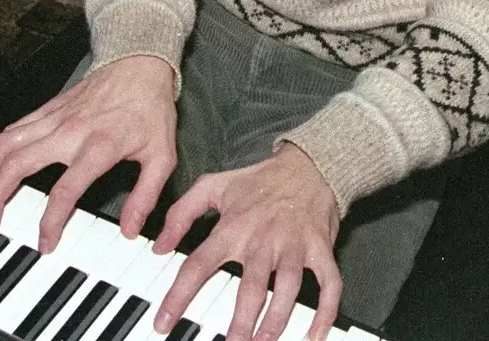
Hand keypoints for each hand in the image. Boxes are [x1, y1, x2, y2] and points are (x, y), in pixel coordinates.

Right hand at [0, 55, 176, 250]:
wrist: (140, 64)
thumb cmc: (150, 108)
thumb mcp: (162, 156)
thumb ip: (146, 195)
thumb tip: (131, 229)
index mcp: (99, 147)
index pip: (64, 191)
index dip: (51, 222)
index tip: (45, 243)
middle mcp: (70, 132)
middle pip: (18, 165)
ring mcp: (55, 118)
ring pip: (7, 145)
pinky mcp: (48, 108)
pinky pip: (13, 129)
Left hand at [153, 145, 341, 340]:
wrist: (308, 165)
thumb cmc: (259, 180)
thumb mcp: (212, 186)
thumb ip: (181, 213)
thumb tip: (160, 245)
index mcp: (233, 228)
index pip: (199, 266)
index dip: (178, 296)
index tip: (163, 322)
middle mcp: (264, 239)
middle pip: (250, 287)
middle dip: (240, 321)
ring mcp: (295, 245)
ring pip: (288, 288)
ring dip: (277, 319)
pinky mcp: (321, 249)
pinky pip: (329, 283)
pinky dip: (325, 310)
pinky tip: (315, 334)